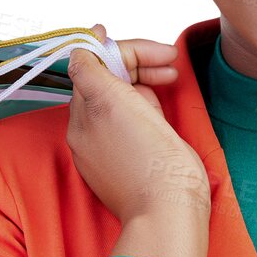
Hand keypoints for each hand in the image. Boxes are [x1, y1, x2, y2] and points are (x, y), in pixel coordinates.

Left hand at [65, 23, 210, 225]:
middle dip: (138, 66)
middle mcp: (84, 128)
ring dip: (139, 88)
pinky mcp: (107, 166)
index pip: (98, 60)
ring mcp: (94, 149)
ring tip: (167, 90)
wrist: (168, 213)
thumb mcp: (124, 103)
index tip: (159, 51)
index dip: (130, 50)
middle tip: (171, 68)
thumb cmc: (157, 164)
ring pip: (113, 101)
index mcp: (89, 110)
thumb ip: (96, 69)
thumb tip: (88, 43)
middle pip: (105, 80)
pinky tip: (157, 120)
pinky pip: (117, 127)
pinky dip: (136, 114)